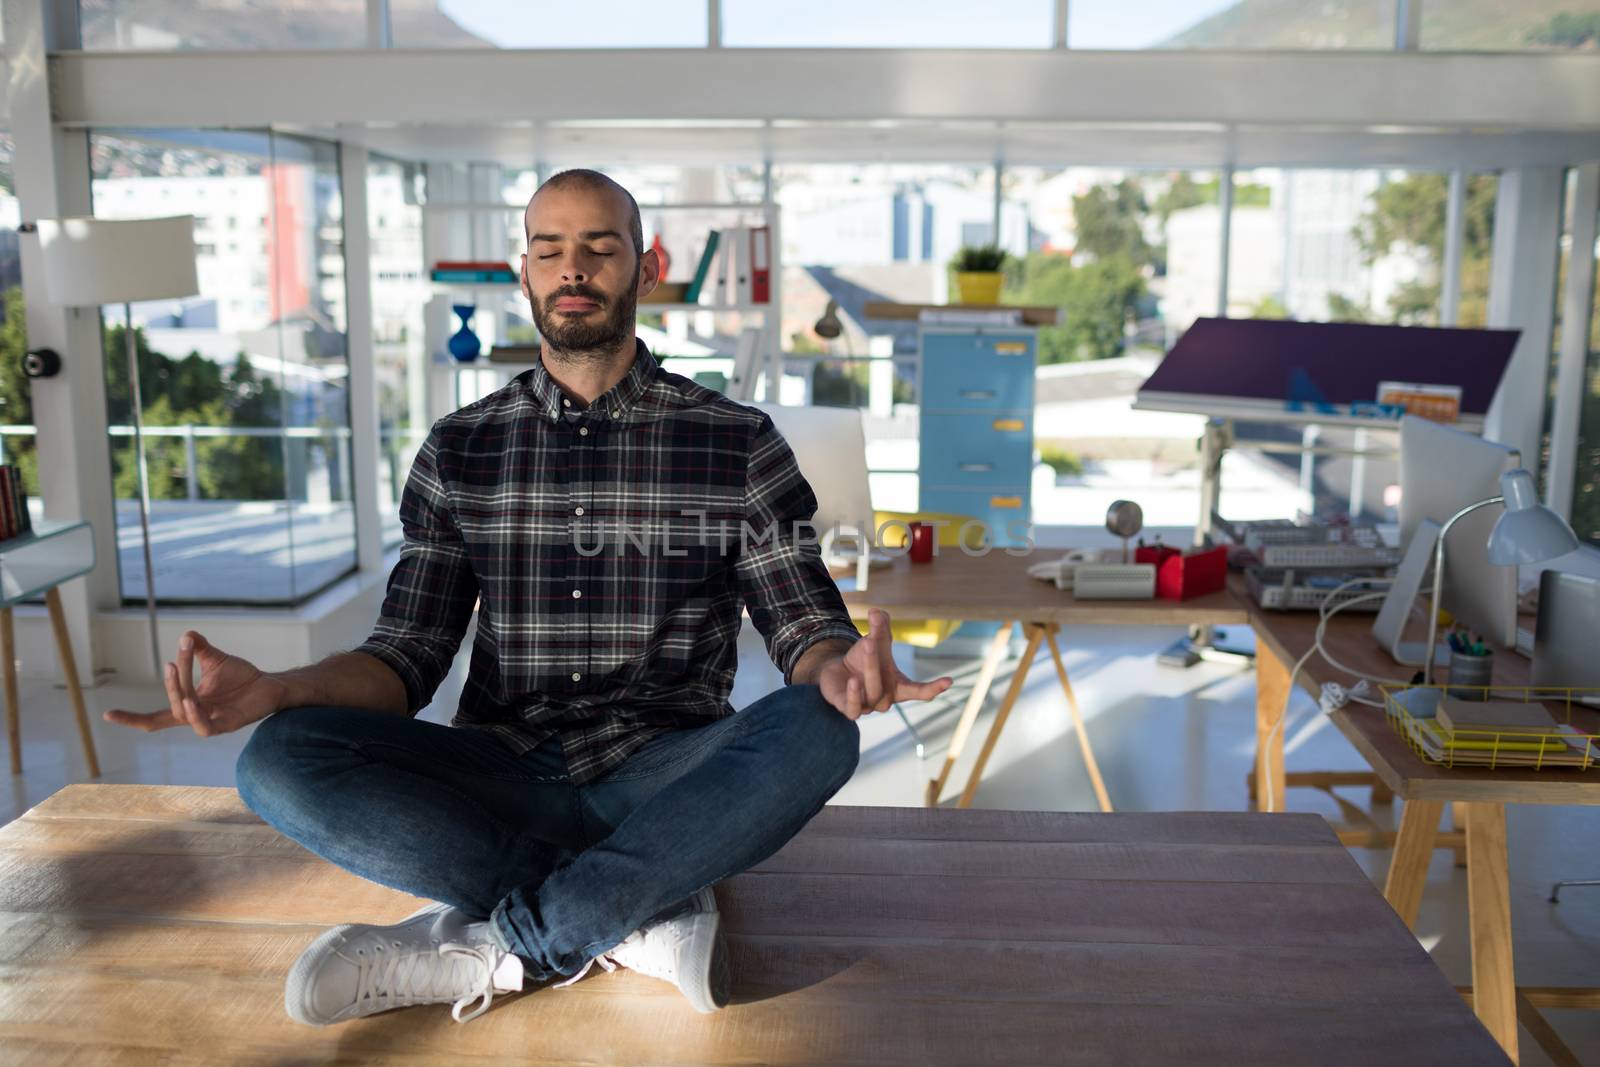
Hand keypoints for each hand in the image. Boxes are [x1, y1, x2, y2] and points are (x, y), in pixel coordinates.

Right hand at [104, 631, 286, 736]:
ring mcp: (211, 723)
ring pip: (186, 713)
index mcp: (188, 705)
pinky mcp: (228, 725)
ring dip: (179, 693)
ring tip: (175, 671)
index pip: (155, 717)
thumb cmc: (241, 677)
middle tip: (172, 661)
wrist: (270, 685)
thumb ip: (198, 649)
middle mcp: (196, 717)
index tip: (106, 715)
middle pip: (172, 706)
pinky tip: (191, 700)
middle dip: (170, 683)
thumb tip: (185, 634)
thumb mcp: (215, 660)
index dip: (132, 718)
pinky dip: (196, 715)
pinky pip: (206, 727)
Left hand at [818, 609, 952, 720]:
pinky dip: (854, 696)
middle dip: (878, 662)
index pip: (919, 692)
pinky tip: (853, 680)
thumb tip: (876, 611)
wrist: (837, 671)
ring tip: (866, 645)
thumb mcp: (874, 642)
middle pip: (887, 687)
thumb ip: (879, 628)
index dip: (933, 688)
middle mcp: (885, 700)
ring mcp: (867, 707)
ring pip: (872, 694)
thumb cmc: (862, 659)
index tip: (949, 680)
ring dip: (869, 670)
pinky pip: (854, 710)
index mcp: (898, 687)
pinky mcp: (849, 710)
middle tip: (872, 640)